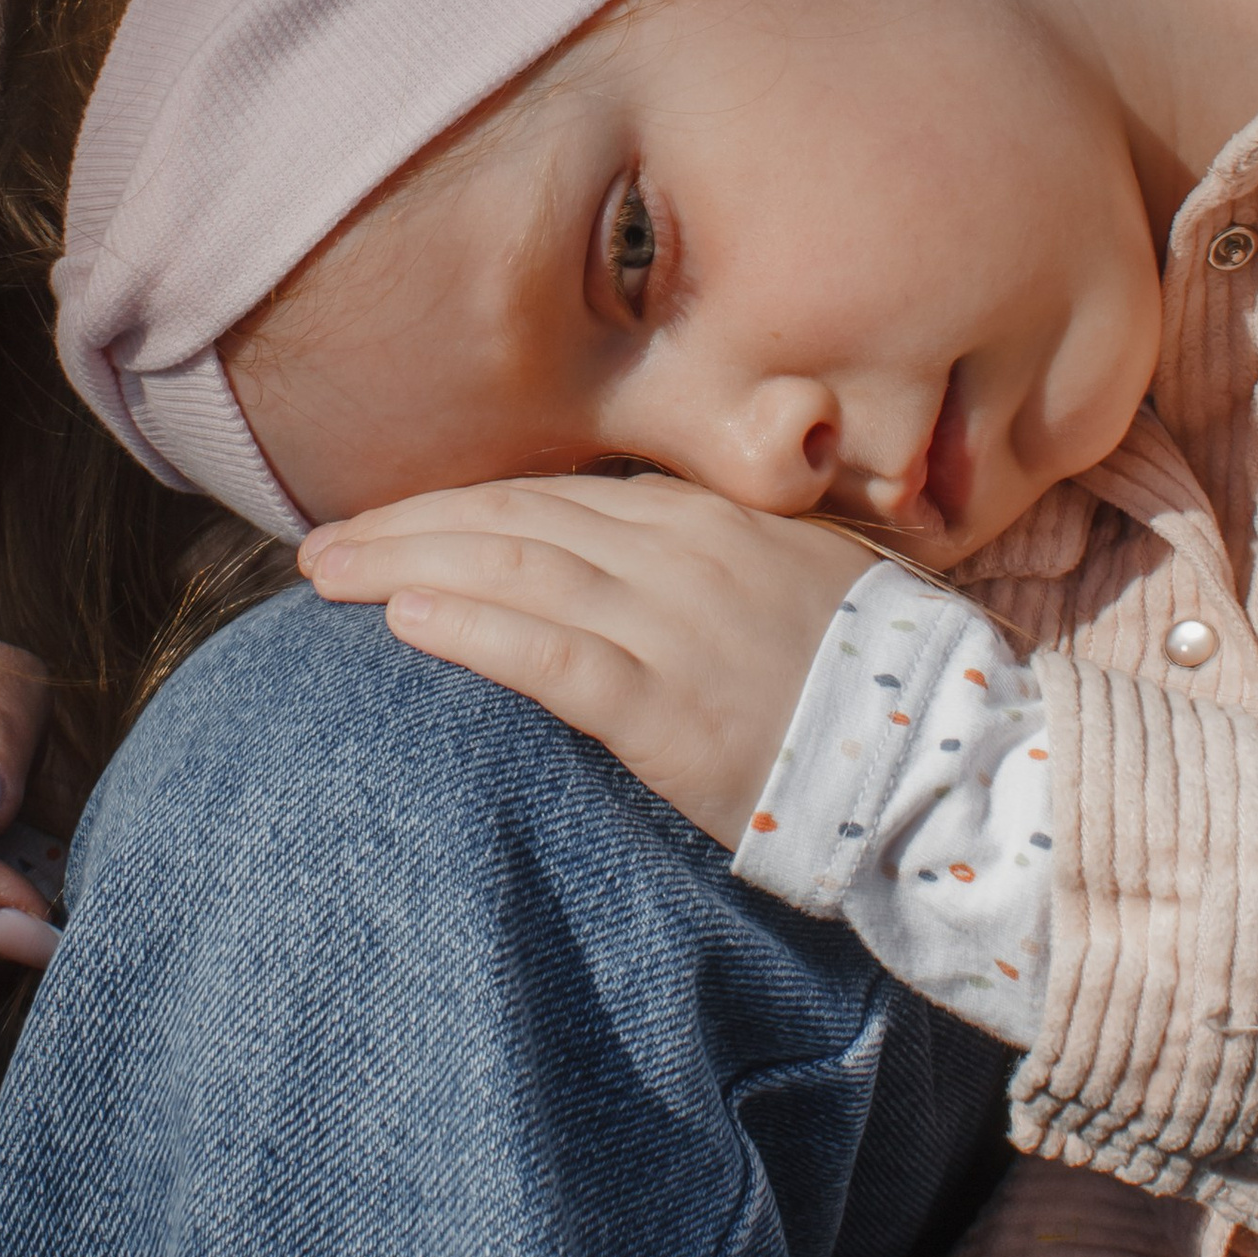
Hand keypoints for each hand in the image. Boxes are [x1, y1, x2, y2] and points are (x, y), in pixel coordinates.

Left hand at [301, 478, 861, 849]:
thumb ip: (708, 555)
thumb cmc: (867, 680)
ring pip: (514, 571)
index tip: (388, 519)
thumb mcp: (792, 582)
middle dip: (407, 526)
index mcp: (708, 518)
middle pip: (513, 519)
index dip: (461, 502)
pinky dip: (473, 629)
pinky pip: (550, 656)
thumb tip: (622, 551)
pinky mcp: (667, 708)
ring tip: (328, 575)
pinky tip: (404, 620)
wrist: (938, 762)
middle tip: (318, 545)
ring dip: (407, 566)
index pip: (555, 494)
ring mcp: (674, 625)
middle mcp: (683, 553)